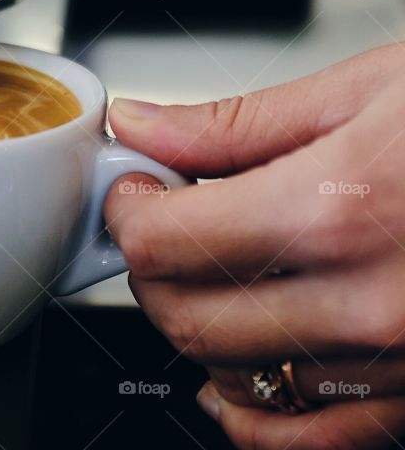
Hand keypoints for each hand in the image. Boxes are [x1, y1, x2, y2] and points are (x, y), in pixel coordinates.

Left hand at [104, 44, 404, 449]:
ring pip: (234, 382)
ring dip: (194, 326)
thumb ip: (236, 123)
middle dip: (148, 268)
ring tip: (209, 271)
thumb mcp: (363, 90)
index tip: (134, 188)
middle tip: (159, 221)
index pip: (167, 242)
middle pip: (186, 317)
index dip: (128, 211)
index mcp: (338, 210)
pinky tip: (242, 370)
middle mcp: (369, 303)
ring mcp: (404, 366)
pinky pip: (309, 443)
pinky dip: (254, 414)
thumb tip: (147, 126)